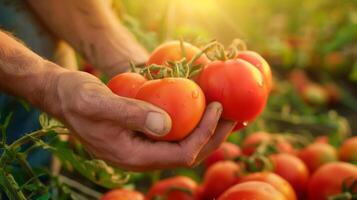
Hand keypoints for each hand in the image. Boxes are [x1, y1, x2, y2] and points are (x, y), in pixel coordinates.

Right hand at [47, 69, 234, 170]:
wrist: (62, 96)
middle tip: (235, 115)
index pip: (181, 153)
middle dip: (214, 137)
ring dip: (207, 132)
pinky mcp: (142, 136)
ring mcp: (142, 148)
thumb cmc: (76, 97)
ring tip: (226, 113)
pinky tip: (201, 109)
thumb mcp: (99, 102)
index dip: (204, 133)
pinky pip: (174, 135)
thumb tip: (168, 125)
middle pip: (188, 155)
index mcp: (132, 156)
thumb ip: (131, 114)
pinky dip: (192, 124)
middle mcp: (141, 157)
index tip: (218, 107)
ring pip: (183, 146)